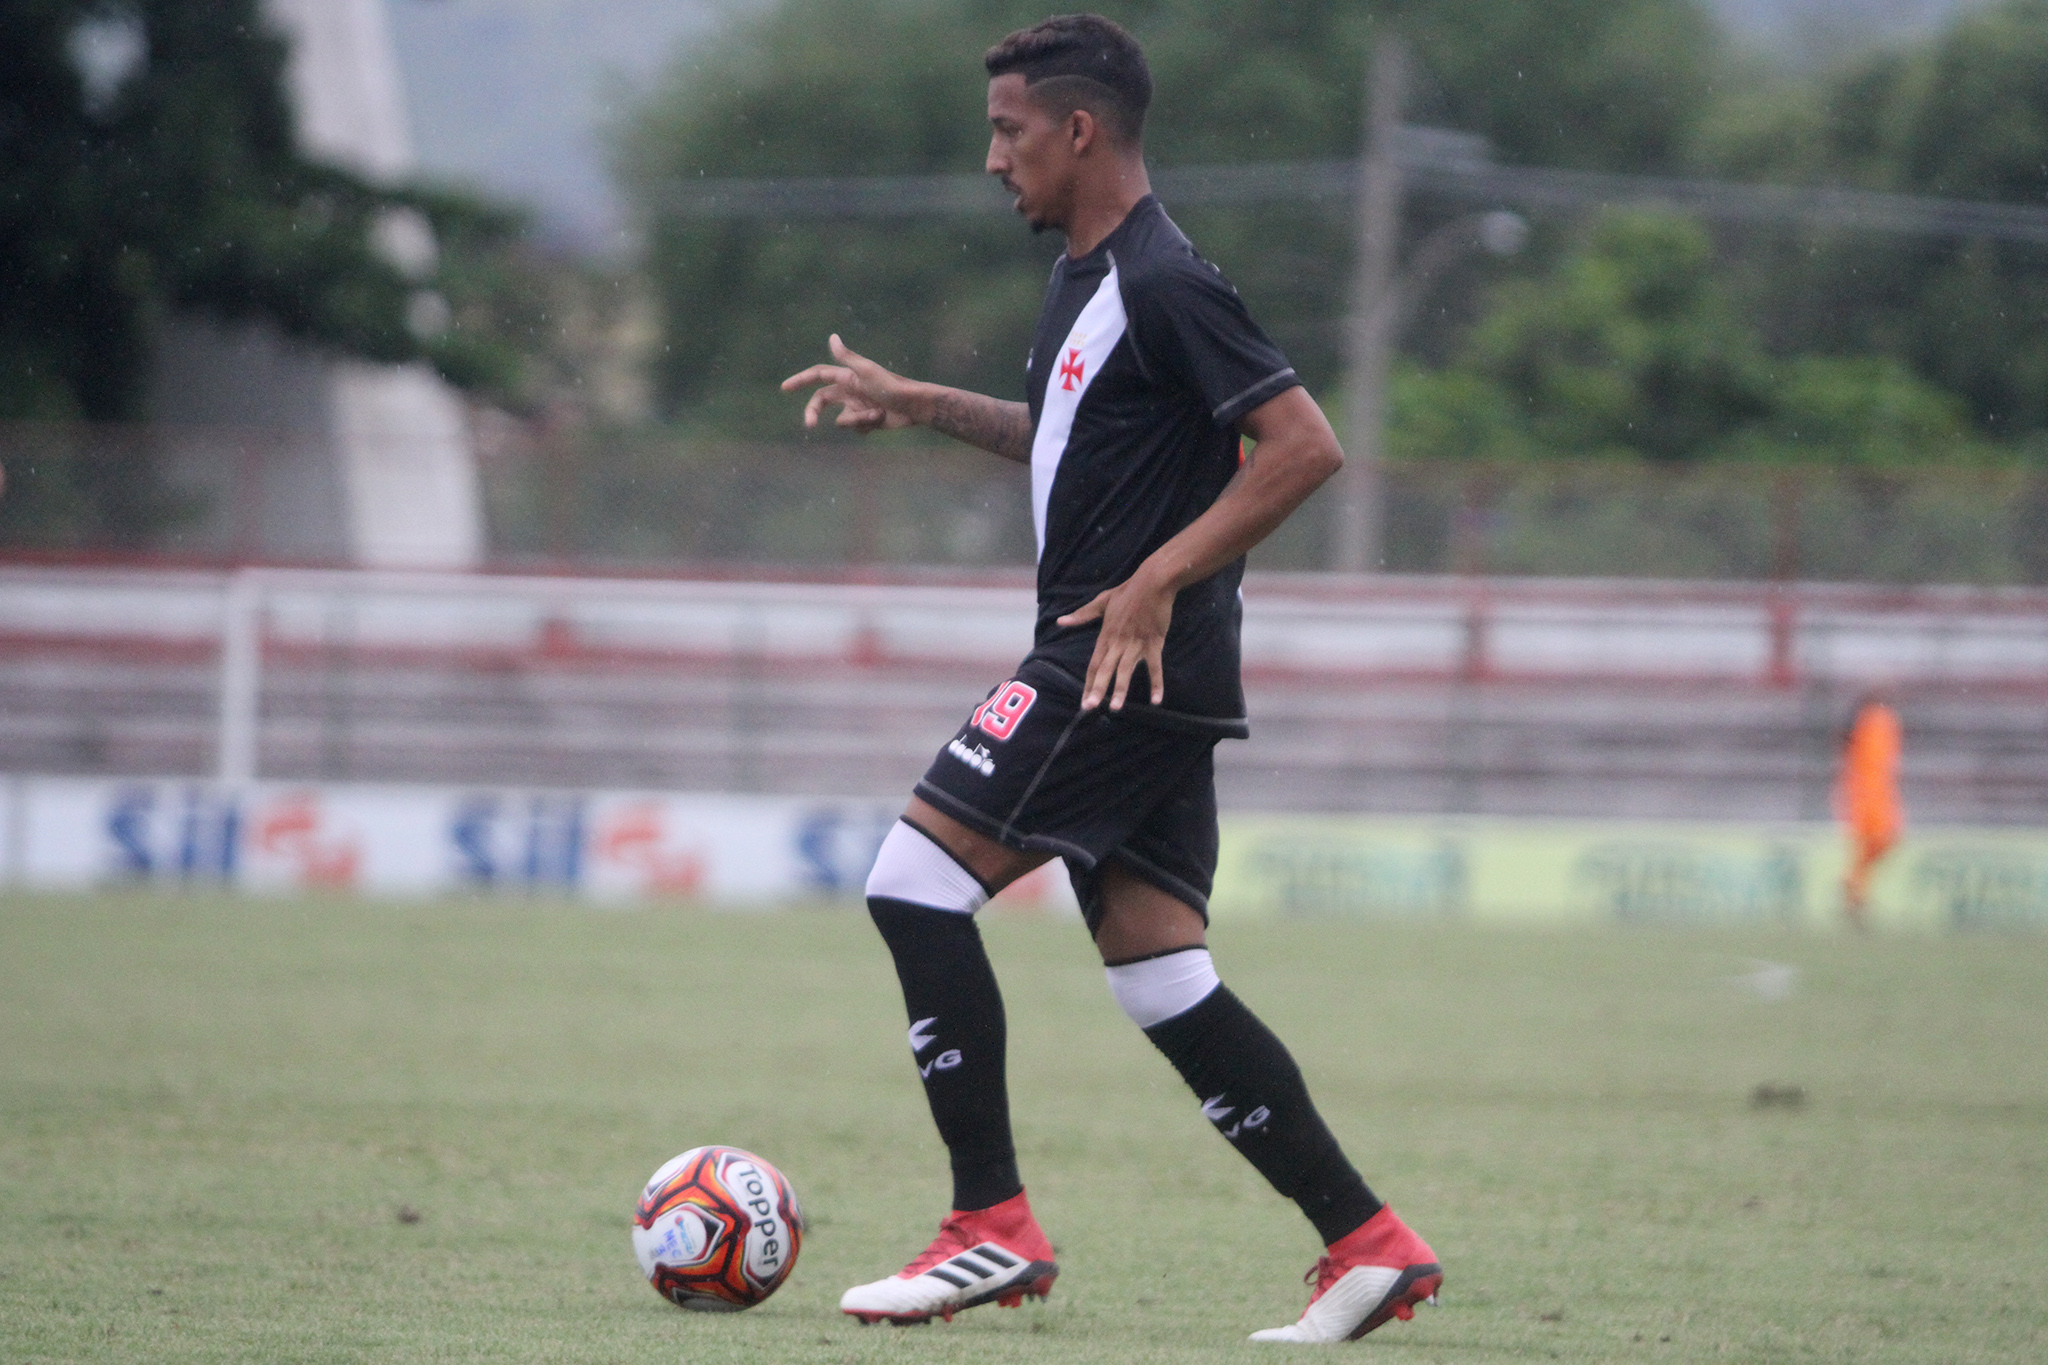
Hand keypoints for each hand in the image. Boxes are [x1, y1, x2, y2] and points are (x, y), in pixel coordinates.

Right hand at [780, 334, 921, 431]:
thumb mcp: (866, 370)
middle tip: (809, 425)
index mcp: (847, 377)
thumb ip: (846, 357)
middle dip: (814, 413)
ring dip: (858, 419)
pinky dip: (866, 426)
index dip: (800, 380)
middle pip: (821, 401)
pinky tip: (881, 419)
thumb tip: (832, 337)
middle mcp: (849, 391)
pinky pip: (855, 429)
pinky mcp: (865, 421)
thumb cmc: (891, 386)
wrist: (913, 406)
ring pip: (842, 420)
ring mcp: (857, 406)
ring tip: (877, 413)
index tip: (784, 388)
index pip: (818, 376)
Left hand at [1057, 569, 1174, 710]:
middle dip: (1097, 690)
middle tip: (1090, 708)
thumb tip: (1060, 621)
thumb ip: (1082, 615)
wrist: (1152, 583)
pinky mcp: (1153, 643)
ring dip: (1120, 689)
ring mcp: (1136, 644)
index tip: (1084, 701)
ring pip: (1125, 670)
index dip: (1089, 683)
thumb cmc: (1127, 592)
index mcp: (1106, 636)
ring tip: (1115, 708)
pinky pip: (1155, 667)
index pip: (1094, 664)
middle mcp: (1118, 643)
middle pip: (1105, 670)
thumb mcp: (1101, 602)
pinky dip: (1156, 683)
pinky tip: (1156, 700)